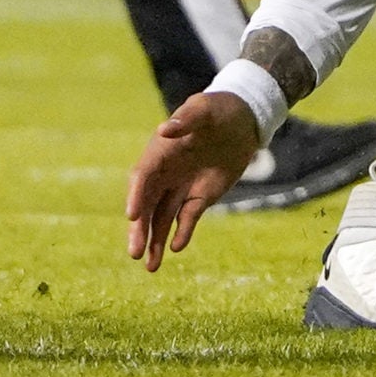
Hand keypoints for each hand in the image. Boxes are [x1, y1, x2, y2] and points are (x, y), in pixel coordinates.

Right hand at [124, 91, 259, 271]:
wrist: (243, 119)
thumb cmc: (218, 110)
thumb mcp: (204, 110)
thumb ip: (186, 120)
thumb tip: (163, 131)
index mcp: (160, 152)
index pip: (142, 177)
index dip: (136, 196)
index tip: (132, 215)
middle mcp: (165, 174)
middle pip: (147, 206)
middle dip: (140, 229)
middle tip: (135, 253)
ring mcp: (180, 188)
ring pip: (162, 219)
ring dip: (155, 241)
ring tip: (150, 267)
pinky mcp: (198, 198)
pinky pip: (187, 218)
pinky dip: (182, 233)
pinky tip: (177, 247)